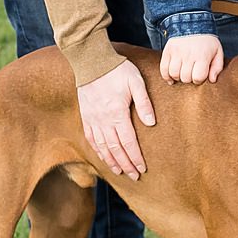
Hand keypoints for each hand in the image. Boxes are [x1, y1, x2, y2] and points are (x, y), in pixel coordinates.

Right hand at [77, 60, 154, 179]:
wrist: (90, 61)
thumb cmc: (116, 70)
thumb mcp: (136, 82)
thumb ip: (144, 103)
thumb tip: (151, 123)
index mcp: (118, 113)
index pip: (128, 142)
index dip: (135, 157)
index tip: (142, 168)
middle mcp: (104, 120)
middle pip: (116, 149)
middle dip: (126, 164)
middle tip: (134, 176)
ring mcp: (93, 119)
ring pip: (103, 147)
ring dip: (112, 161)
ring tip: (120, 172)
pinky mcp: (86, 116)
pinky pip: (91, 138)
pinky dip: (98, 151)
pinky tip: (103, 157)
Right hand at [160, 34, 224, 84]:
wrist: (193, 24)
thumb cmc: (207, 41)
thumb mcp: (218, 52)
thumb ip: (217, 67)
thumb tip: (212, 80)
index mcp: (202, 55)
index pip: (197, 77)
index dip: (199, 79)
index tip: (199, 75)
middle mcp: (188, 54)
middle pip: (185, 78)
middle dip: (189, 79)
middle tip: (191, 73)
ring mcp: (176, 52)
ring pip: (174, 74)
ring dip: (178, 77)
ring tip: (182, 73)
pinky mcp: (168, 51)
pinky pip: (163, 68)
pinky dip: (166, 76)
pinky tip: (171, 78)